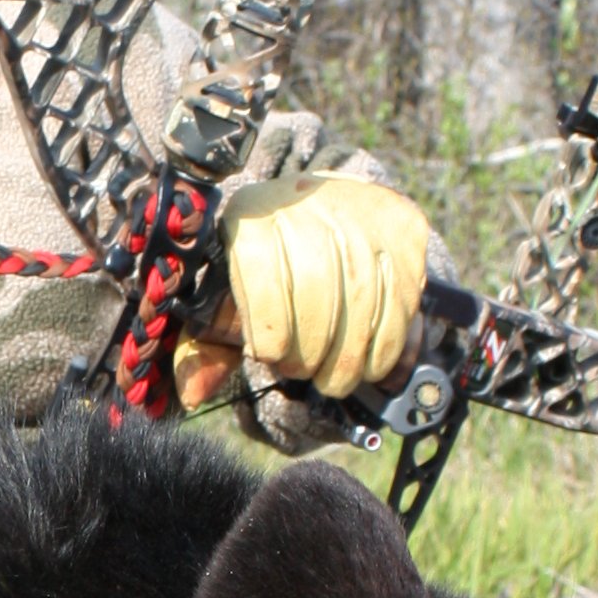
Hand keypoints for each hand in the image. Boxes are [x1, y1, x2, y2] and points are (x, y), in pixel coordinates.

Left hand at [172, 167, 434, 408]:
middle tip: (304, 373)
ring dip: (349, 357)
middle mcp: (307, 203)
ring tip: (334, 378)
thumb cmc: (267, 269)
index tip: (268, 355)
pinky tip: (368, 364)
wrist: (322, 208)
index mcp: (251, 216)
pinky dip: (385, 345)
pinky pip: (400, 300)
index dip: (268, 330)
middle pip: (317, 289)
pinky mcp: (404, 229)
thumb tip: (193, 394)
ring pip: (363, 300)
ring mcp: (363, 212)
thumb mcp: (229, 299)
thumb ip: (208, 346)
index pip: (261, 274)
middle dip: (310, 350)